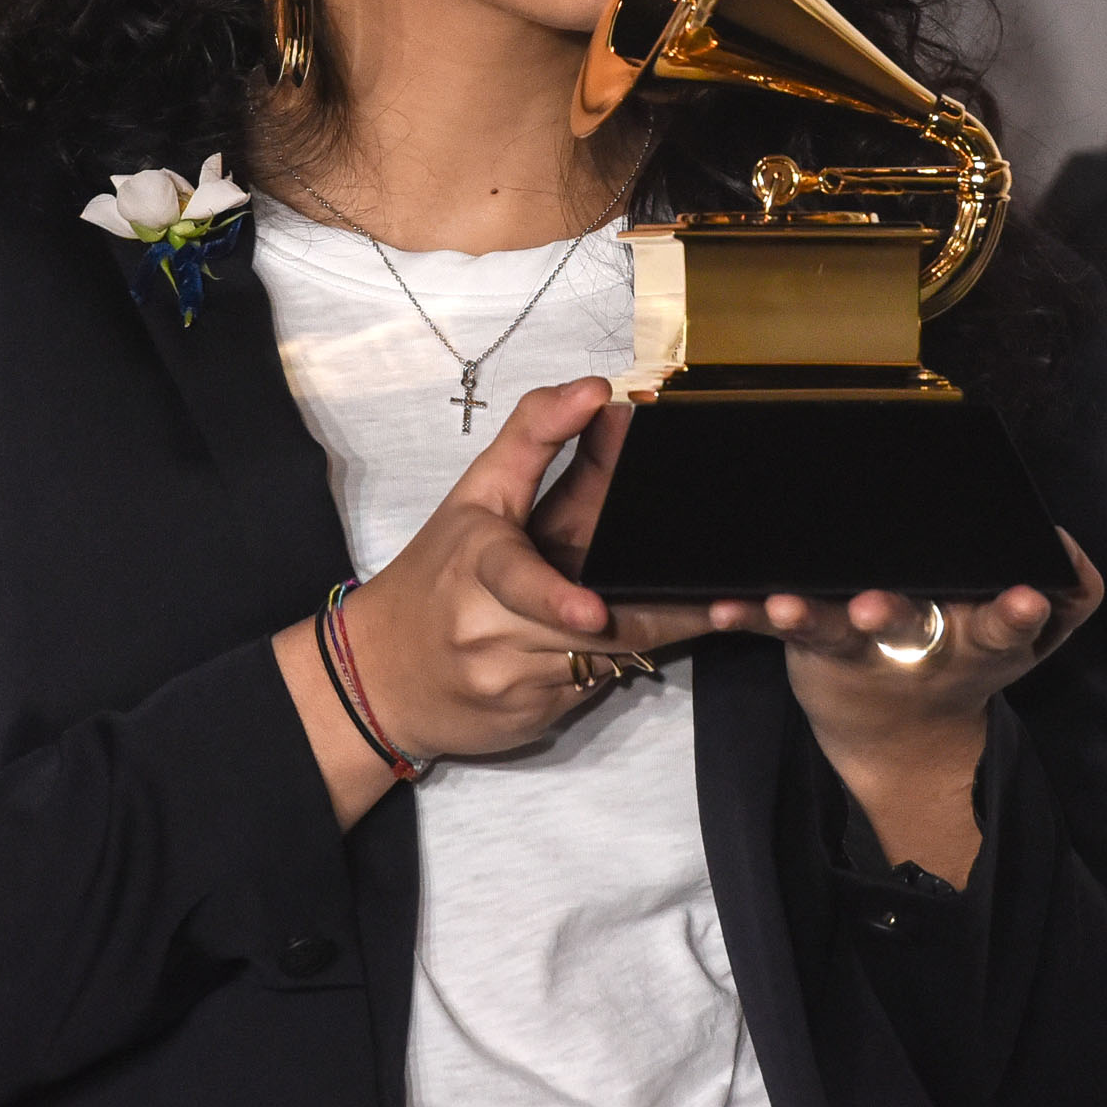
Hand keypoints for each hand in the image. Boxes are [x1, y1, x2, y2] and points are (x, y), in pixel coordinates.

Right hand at [272, 379, 702, 828]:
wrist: (382, 677)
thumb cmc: (435, 574)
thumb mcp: (474, 497)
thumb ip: (533, 436)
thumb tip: (596, 389)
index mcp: (477, 563)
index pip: (515, 579)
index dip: (555, 596)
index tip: (591, 613)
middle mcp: (491, 630)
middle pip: (591, 627)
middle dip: (650, 607)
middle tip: (724, 597)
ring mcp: (513, 681)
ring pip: (606, 658)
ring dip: (650, 629)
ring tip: (699, 605)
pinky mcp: (535, 716)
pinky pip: (598, 684)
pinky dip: (621, 658)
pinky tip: (636, 636)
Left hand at [703, 533, 1106, 883]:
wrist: (901, 742)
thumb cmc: (968, 651)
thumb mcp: (1023, 637)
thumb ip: (1064, 591)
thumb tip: (1059, 544)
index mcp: (982, 637)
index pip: (1010, 626)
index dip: (1018, 613)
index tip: (1024, 598)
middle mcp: (923, 645)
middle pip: (912, 627)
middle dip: (891, 614)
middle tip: (874, 608)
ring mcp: (863, 650)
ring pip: (836, 632)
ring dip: (811, 616)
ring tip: (785, 604)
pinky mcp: (814, 650)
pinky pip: (778, 630)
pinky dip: (749, 614)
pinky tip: (719, 605)